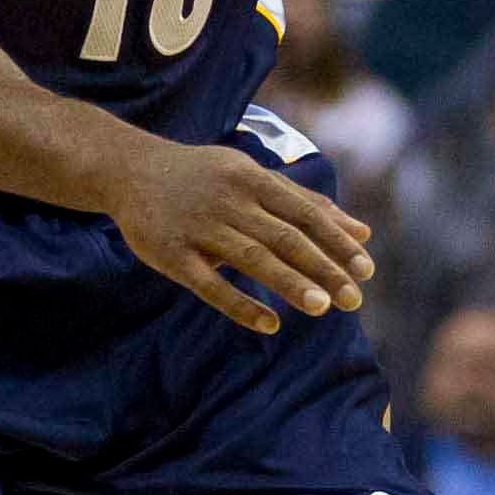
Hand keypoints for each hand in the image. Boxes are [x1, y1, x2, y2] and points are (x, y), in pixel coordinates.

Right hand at [104, 137, 373, 335]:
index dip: (336, 241)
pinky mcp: (171, 255)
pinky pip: (209, 284)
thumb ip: (305, 202)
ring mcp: (199, 227)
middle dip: (323, 267)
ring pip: (252, 258)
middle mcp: (229, 200)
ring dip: (290, 283)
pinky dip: (240, 304)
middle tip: (354, 299)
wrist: (128, 170)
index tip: (365, 270)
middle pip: (284, 237)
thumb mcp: (252, 176)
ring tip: (323, 308)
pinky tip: (270, 324)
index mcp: (251, 178)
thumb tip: (361, 231)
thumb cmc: (202, 176)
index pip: (304, 212)